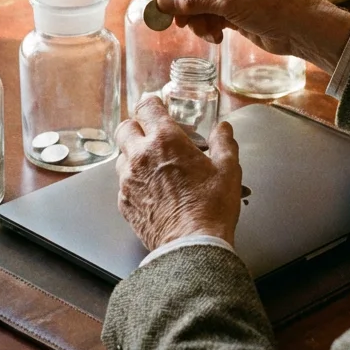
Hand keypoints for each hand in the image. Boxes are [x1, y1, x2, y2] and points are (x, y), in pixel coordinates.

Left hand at [114, 96, 241, 249]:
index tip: (157, 107)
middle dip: (138, 127)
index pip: (147, 107)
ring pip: (121, 156)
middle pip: (125, 127)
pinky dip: (135, 181)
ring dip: (134, 155)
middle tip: (153, 135)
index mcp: (165, 141)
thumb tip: (224, 129)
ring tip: (155, 166)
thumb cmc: (211, 208)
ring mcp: (128, 180)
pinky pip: (123, 183)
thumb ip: (224, 142)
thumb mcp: (228, 169)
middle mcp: (141, 156)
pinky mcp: (124, 202)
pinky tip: (153, 190)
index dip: (152, 104)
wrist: (192, 245)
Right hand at [157, 0, 349, 70]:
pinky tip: (216, 36)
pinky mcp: (234, 6)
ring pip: (196, 0)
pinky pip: (208, 13)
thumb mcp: (227, 0)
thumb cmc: (272, 4)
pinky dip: (207, 25)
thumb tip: (162, 2)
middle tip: (175, 24)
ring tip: (205, 32)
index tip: (157, 3)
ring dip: (195, 19)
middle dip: (181, 4)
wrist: (302, 28)